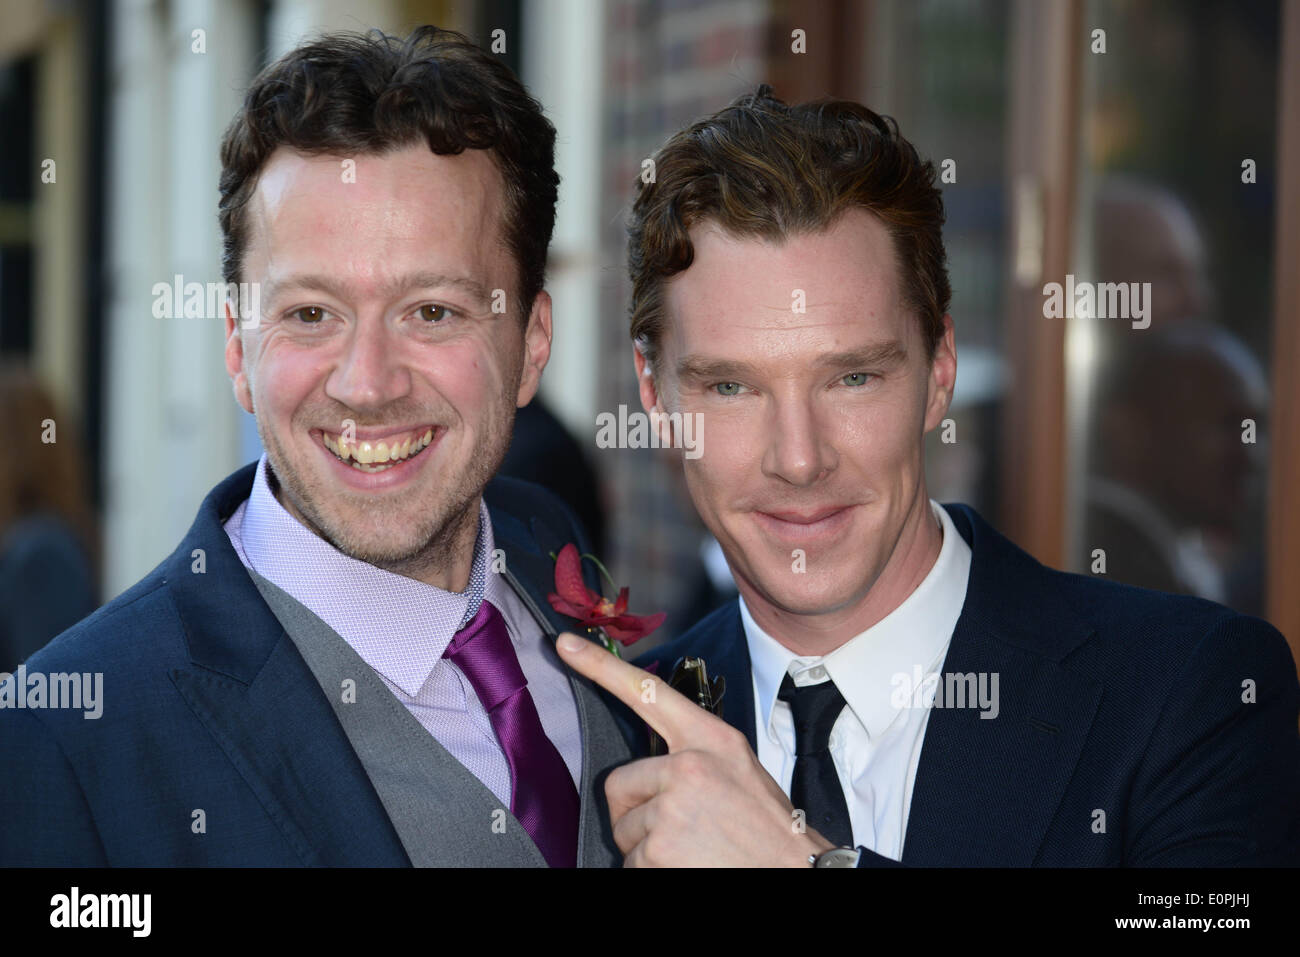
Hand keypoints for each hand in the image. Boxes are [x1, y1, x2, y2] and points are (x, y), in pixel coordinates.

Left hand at [555, 632, 837, 866]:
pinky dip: (653, 870)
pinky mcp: (660, 848)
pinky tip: (689, 865)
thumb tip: (651, 766)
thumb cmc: (767, 827)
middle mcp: (689, 767)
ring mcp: (672, 808)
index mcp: (710, 740)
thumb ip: (693, 755)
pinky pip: (631, 861)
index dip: (602, 667)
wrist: (795, 871)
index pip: (647, 692)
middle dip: (636, 811)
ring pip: (624, 828)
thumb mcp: (738, 769)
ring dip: (648, 846)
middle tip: (678, 828)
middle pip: (619, 784)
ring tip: (693, 848)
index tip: (566, 645)